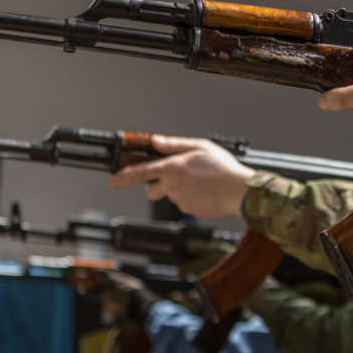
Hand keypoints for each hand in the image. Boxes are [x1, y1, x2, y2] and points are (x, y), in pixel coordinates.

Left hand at [107, 134, 253, 217]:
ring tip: (200, 181)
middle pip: (151, 190)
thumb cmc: (223, 167)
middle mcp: (172, 185)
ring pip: (170, 195)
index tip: (112, 180)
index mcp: (172, 167)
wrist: (240, 191)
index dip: (123, 176)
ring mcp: (180, 200)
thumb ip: (175, 144)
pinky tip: (204, 191)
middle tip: (175, 177)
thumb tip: (155, 142)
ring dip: (179, 189)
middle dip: (156, 186)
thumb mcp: (200, 146)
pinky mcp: (189, 210)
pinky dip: (190, 198)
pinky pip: (184, 204)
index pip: (139, 172)